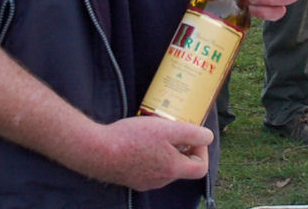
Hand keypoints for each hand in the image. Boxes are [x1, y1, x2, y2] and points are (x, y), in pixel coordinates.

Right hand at [85, 115, 212, 190]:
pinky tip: (138, 139)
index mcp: (173, 169)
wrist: (99, 151)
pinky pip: (148, 166)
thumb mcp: (166, 129)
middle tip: (172, 127)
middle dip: (181, 146)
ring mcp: (146, 181)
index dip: (202, 150)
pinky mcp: (131, 177)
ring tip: (154, 130)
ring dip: (165, 149)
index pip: (200, 167)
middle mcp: (162, 180)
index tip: (192, 134)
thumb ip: (191, 133)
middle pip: (181, 166)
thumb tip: (208, 137)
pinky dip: (150, 154)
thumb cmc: (133, 139)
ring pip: (164, 166)